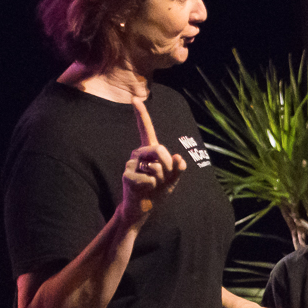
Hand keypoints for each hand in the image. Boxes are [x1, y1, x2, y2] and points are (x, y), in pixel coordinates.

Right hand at [117, 96, 186, 227]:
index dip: (142, 114)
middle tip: (163, 179)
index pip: (146, 129)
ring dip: (161, 179)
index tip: (135, 98)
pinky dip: (152, 187)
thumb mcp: (172, 180)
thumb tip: (180, 158)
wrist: (143, 208)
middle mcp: (138, 154)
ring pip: (156, 166)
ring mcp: (131, 164)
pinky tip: (144, 190)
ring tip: (152, 185)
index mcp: (150, 152)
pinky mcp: (127, 176)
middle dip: (168, 165)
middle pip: (160, 149)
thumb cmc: (157, 192)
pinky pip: (149, 179)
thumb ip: (178, 169)